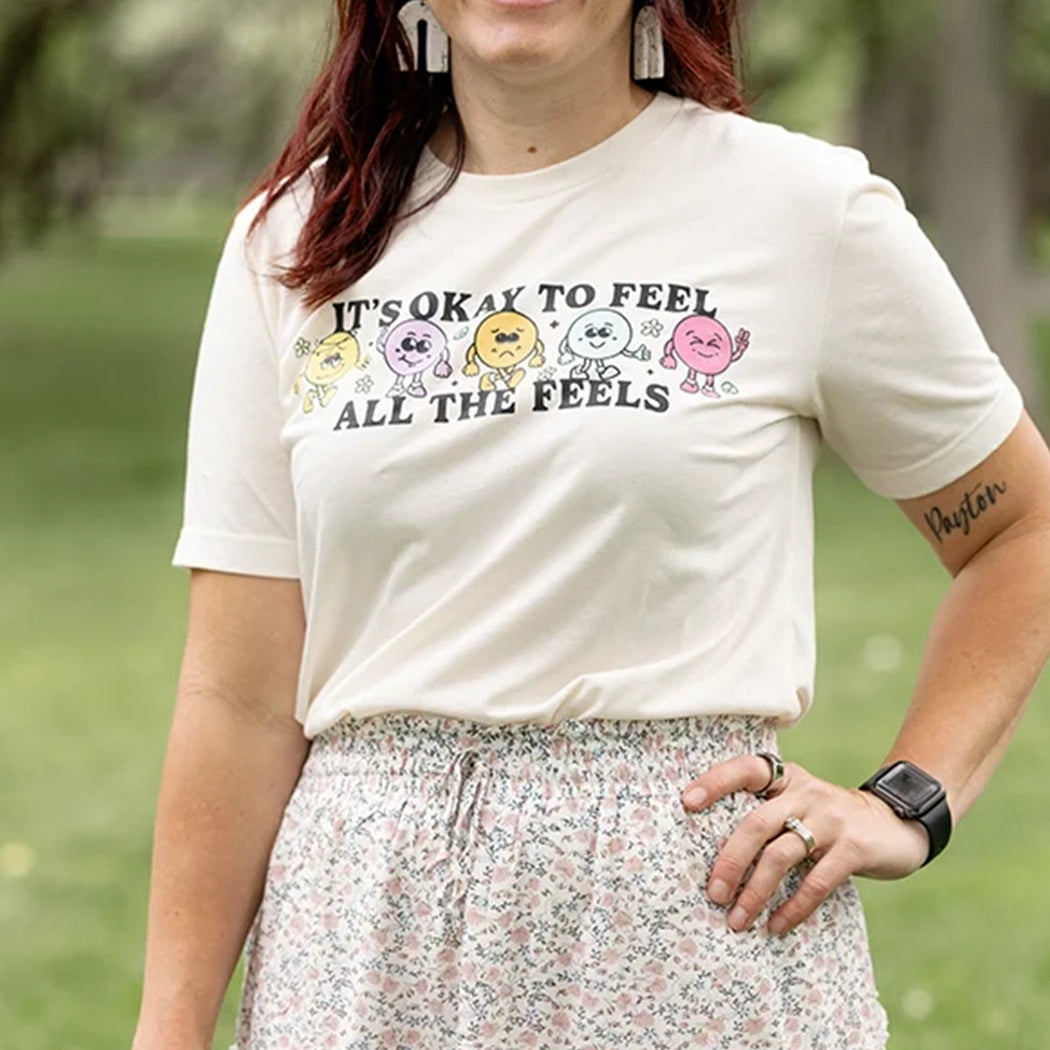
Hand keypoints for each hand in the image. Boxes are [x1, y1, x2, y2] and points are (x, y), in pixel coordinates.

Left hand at [680, 754, 929, 935]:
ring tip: (737, 919)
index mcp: (787, 777)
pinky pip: (816, 882)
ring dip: (755, 892)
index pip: (746, 769)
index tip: (686, 803)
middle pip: (756, 824)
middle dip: (730, 861)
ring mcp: (831, 819)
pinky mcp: (853, 848)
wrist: (896, 824)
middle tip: (713, 893)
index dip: (715, 782)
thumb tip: (714, 851)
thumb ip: (768, 812)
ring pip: (781, 856)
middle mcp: (806, 792)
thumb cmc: (830, 818)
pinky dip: (793, 907)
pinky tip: (776, 925)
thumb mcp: (800, 801)